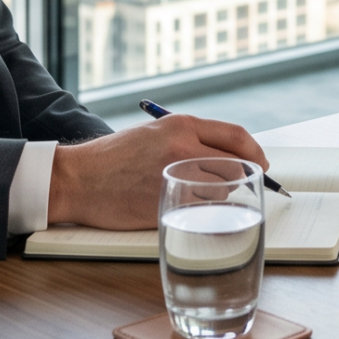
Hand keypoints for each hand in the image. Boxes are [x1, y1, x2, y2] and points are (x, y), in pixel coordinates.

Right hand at [46, 115, 268, 228]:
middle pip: (237, 166)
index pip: (237, 135)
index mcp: (181, 124)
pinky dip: (206, 213)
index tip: (260, 164)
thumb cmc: (114, 158)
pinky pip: (205, 211)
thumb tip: (229, 156)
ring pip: (224, 191)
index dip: (256, 152)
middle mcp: (183, 147)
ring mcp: (177, 177)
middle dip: (242, 179)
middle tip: (236, 187)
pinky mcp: (168, 204)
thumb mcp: (154, 133)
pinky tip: (192, 210)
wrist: (78, 178)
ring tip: (202, 197)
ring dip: (221, 198)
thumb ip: (190, 139)